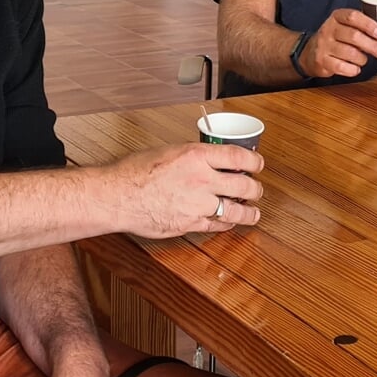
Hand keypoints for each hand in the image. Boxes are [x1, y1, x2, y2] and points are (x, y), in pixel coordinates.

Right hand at [111, 143, 263, 238]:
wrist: (118, 196)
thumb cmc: (135, 171)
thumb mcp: (169, 151)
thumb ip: (193, 156)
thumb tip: (210, 159)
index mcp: (196, 156)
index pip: (238, 156)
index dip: (254, 161)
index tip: (258, 164)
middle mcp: (201, 180)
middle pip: (244, 185)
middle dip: (255, 189)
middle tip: (256, 189)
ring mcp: (197, 204)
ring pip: (235, 211)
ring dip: (249, 212)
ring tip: (253, 212)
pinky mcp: (189, 224)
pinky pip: (216, 226)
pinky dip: (226, 224)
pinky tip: (229, 222)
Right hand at [302, 8, 376, 78]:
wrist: (310, 53)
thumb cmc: (337, 38)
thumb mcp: (348, 26)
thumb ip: (370, 24)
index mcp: (337, 17)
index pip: (354, 17)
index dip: (369, 24)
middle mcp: (328, 29)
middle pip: (354, 36)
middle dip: (373, 46)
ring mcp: (324, 46)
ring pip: (350, 53)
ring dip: (363, 59)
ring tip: (364, 60)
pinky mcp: (322, 61)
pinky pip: (342, 67)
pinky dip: (353, 70)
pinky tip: (355, 68)